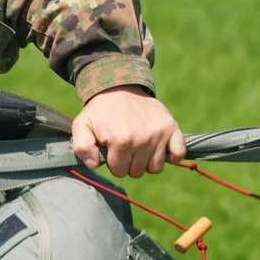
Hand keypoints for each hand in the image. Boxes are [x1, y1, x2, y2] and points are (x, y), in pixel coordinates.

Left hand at [72, 87, 186, 178]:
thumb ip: (81, 147)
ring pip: (156, 168)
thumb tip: (94, 165)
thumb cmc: (101, 111)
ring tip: (139, 146)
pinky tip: (160, 148)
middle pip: (138, 172)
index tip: (112, 149)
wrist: (120, 87)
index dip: (114, 163)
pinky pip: (178, 154)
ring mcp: (159, 134)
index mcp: (121, 141)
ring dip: (147, 161)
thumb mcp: (82, 125)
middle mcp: (142, 139)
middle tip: (125, 146)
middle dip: (129, 163)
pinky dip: (171, 155)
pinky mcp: (172, 128)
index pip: (120, 171)